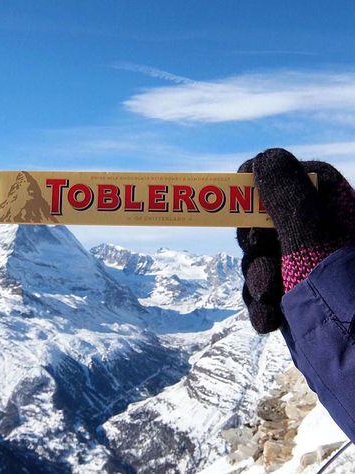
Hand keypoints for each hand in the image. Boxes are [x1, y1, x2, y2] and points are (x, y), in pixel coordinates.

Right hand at [237, 148, 354, 333]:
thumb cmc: (344, 308)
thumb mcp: (313, 245)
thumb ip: (288, 198)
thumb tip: (265, 155)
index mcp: (342, 217)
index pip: (303, 178)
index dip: (267, 180)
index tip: (239, 191)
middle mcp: (325, 240)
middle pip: (271, 219)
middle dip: (256, 242)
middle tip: (260, 251)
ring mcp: (308, 271)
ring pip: (261, 258)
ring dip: (256, 279)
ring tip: (270, 300)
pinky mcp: (294, 298)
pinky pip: (262, 290)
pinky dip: (259, 304)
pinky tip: (268, 321)